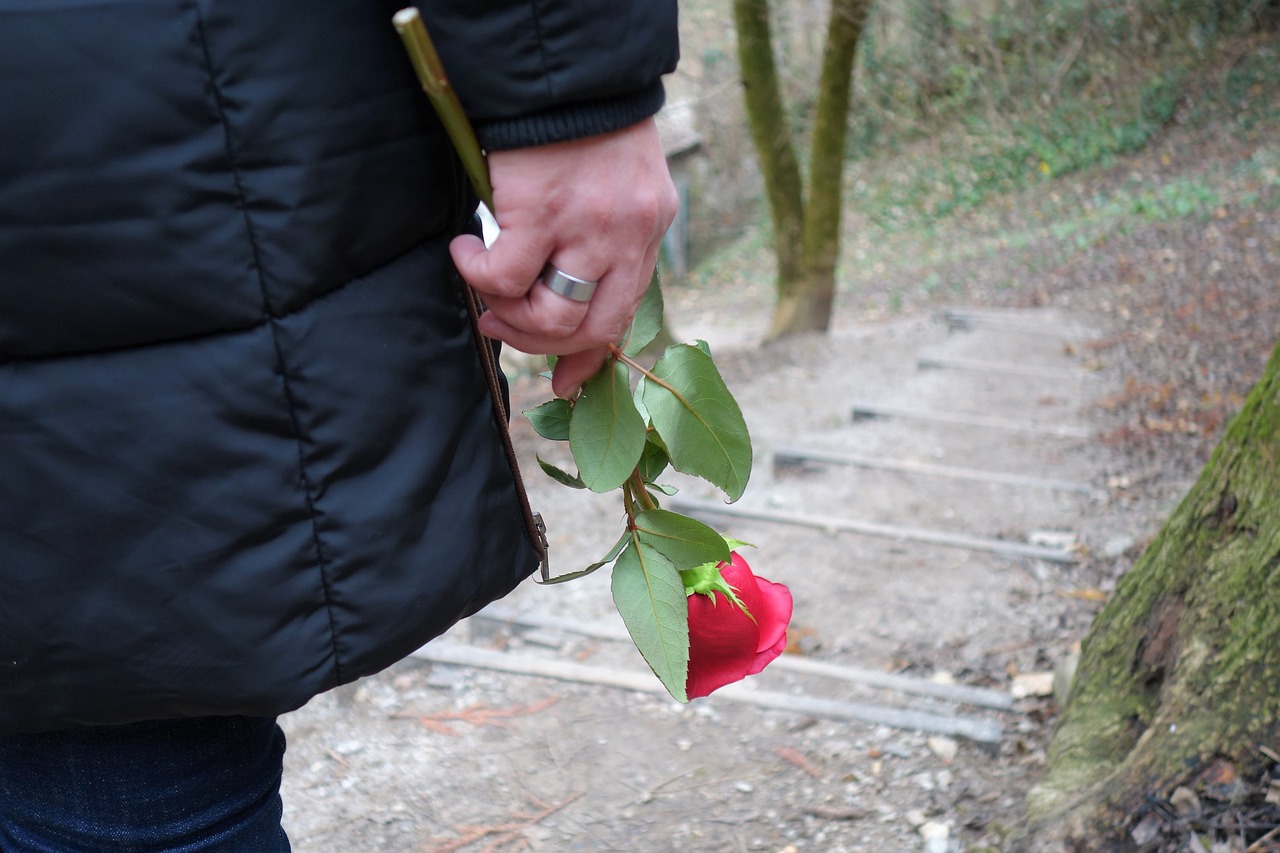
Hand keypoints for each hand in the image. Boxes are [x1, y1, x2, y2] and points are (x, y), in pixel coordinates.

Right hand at [449, 119, 677, 397]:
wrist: (564, 69)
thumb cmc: (581, 124)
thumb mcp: (615, 184)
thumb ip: (602, 239)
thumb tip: (562, 298)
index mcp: (648, 229)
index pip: (625, 313)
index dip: (590, 355)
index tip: (565, 383)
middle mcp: (628, 235)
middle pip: (593, 327)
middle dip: (543, 343)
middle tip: (503, 326)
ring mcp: (588, 227)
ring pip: (550, 313)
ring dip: (510, 312)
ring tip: (485, 285)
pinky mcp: (542, 212)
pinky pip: (506, 277)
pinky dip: (477, 274)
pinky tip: (463, 248)